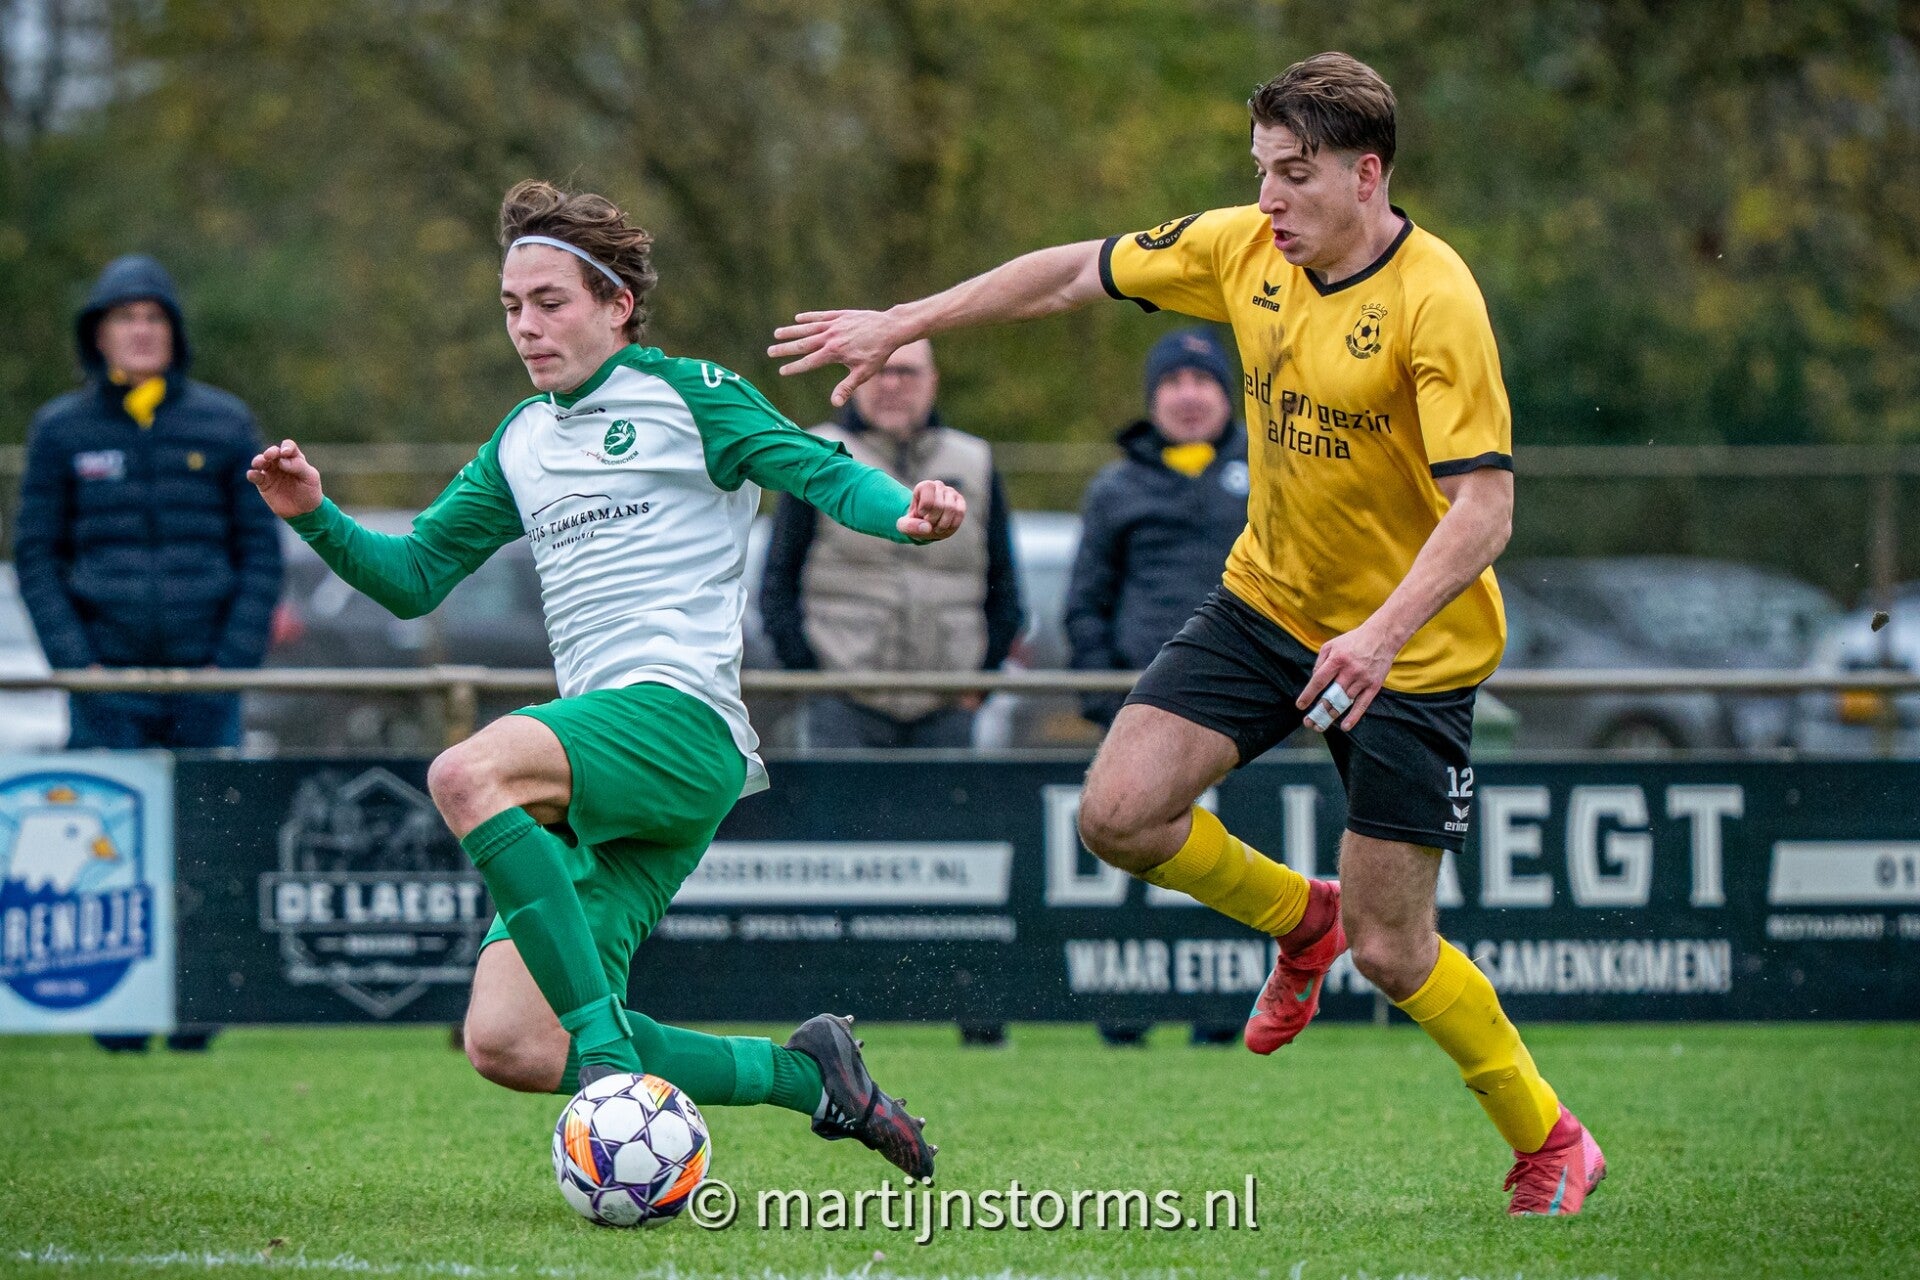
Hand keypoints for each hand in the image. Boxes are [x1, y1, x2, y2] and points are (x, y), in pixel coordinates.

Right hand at [246, 439, 323, 518]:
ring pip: (261, 462)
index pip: (288, 446)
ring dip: (258, 460)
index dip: (286, 447)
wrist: (304, 511)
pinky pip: (255, 476)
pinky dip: (252, 474)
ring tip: (259, 463)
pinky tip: (252, 475)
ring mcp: (271, 472)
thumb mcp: (311, 477)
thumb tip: (281, 461)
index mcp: (295, 458)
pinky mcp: (263, 483)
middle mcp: (280, 462)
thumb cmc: (310, 491)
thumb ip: (299, 466)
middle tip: (269, 456)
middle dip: (270, 452)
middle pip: (272, 452)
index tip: (285, 453)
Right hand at [769, 309, 910, 406]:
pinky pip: (820, 316)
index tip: (781, 371)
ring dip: (791, 331)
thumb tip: (834, 403)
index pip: (808, 362)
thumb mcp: (863, 374)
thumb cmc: (877, 354)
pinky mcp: (840, 315)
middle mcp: (830, 338)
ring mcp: (834, 325)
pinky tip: (798, 319)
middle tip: (769, 351)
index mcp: (834, 353)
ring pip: (808, 328)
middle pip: (802, 344)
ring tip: (777, 334)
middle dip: (785, 349)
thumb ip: (846, 387)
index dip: (794, 367)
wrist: (890, 328)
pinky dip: (809, 317)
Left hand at [898, 479, 965, 541]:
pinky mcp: (960, 501)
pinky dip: (952, 524)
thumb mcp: (904, 526)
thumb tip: (927, 528)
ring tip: (936, 527)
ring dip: (943, 524)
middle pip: (939, 505)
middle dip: (933, 521)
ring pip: (951, 509)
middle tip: (929, 523)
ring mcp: (950, 492)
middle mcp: (938, 485)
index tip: (921, 514)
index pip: (928, 493)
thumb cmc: (915, 523)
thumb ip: (909, 527)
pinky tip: (945, 527)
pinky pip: (960, 513)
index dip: (925, 508)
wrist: (926, 525)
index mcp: (923, 486)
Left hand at [1296, 621, 1401, 732]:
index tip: (1301, 706)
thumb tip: (1313, 680)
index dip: (1309, 695)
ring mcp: (1363, 679)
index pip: (1319, 680)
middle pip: (1331, 695)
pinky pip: (1363, 705)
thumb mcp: (1331, 645)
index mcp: (1336, 659)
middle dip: (1318, 711)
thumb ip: (1320, 662)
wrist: (1382, 636)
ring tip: (1320, 726)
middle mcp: (1349, 670)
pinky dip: (1353, 717)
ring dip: (1332, 715)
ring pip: (1345, 702)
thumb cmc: (1353, 641)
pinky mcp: (1374, 685)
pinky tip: (1344, 726)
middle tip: (1309, 723)